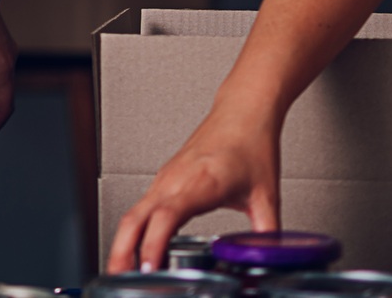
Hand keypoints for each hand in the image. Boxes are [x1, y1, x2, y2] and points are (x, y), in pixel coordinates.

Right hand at [108, 105, 279, 272]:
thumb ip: (268, 235)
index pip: (166, 216)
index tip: (149, 268)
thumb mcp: (267, 197)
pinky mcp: (165, 179)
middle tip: (120, 278)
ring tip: (123, 271)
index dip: (154, 243)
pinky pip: (140, 207)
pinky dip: (133, 231)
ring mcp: (166, 178)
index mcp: (200, 181)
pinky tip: (138, 248)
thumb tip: (271, 259)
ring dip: (123, 242)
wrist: (243, 111)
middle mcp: (175, 179)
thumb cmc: (251, 143)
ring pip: (133, 213)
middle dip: (122, 251)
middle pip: (135, 217)